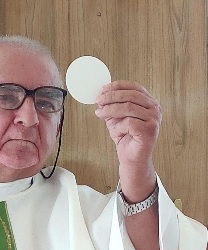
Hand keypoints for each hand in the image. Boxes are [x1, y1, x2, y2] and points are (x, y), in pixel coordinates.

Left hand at [95, 81, 160, 200]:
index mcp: (149, 102)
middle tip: (98, 100)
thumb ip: (111, 106)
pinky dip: (118, 125)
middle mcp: (155, 108)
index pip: (134, 87)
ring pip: (129, 107)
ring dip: (110, 109)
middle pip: (131, 95)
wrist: (131, 158)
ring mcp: (154, 119)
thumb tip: (100, 96)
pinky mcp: (149, 130)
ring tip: (99, 113)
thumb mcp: (116, 118)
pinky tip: (115, 130)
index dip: (118, 86)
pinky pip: (129, 122)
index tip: (102, 89)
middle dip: (112, 96)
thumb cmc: (126, 137)